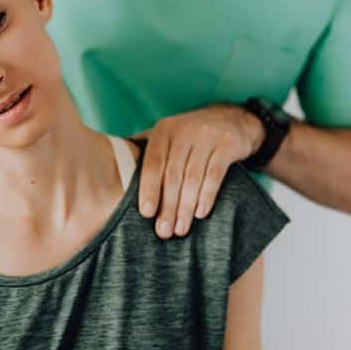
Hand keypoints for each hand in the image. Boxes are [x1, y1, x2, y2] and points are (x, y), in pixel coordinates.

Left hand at [132, 105, 264, 238]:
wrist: (233, 119)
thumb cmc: (192, 136)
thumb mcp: (169, 135)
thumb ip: (148, 150)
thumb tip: (117, 171)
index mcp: (164, 130)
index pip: (153, 163)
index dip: (148, 189)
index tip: (147, 214)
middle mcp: (184, 130)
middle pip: (173, 175)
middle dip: (167, 206)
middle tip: (164, 231)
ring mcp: (207, 136)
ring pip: (193, 178)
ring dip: (185, 207)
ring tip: (181, 228)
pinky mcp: (228, 144)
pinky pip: (214, 175)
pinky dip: (206, 196)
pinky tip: (201, 213)